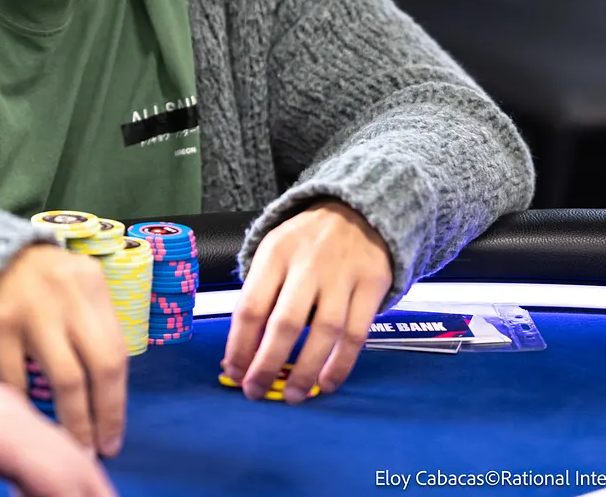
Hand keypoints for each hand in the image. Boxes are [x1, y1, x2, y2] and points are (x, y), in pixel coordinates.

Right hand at [0, 243, 127, 455]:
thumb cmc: (31, 278)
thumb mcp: (70, 284)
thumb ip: (89, 323)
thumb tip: (106, 393)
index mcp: (91, 281)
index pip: (117, 350)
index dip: (118, 401)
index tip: (114, 435)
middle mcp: (67, 293)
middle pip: (99, 366)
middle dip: (102, 416)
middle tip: (97, 450)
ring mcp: (31, 307)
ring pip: (65, 379)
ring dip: (73, 421)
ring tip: (72, 444)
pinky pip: (18, 380)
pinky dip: (26, 405)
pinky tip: (30, 422)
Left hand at [221, 199, 391, 402]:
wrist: (358, 210)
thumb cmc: (306, 241)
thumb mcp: (274, 252)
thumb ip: (259, 293)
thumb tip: (241, 350)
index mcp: (274, 254)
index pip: (251, 306)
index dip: (239, 345)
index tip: (234, 372)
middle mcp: (307, 265)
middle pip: (285, 323)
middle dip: (267, 364)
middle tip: (256, 392)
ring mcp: (342, 276)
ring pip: (324, 333)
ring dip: (306, 370)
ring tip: (294, 395)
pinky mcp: (371, 287)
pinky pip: (356, 334)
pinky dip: (341, 364)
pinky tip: (327, 383)